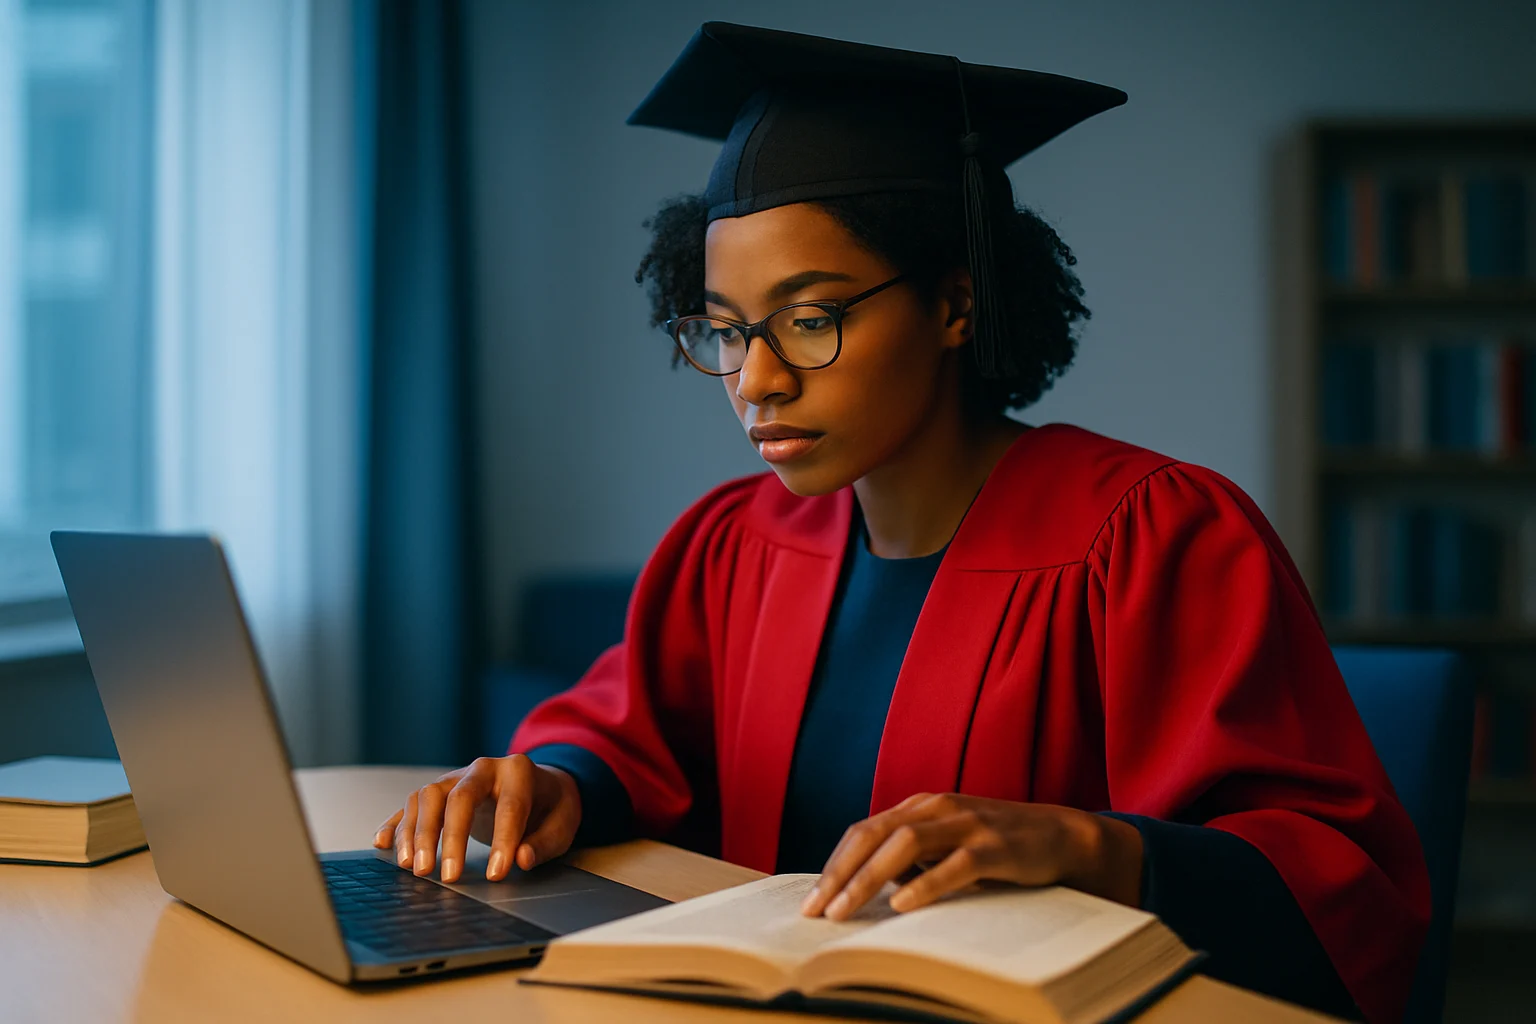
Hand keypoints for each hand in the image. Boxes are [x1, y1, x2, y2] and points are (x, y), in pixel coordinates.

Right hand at [372, 754, 580, 883]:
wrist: (540, 784)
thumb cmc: (551, 807)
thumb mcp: (563, 824)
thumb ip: (544, 842)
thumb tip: (520, 859)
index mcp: (518, 772)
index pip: (510, 806)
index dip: (503, 841)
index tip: (497, 875)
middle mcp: (483, 768)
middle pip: (458, 797)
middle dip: (450, 837)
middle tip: (446, 876)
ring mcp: (456, 776)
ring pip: (427, 797)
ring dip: (417, 833)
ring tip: (415, 868)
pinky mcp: (439, 791)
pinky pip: (410, 804)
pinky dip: (395, 824)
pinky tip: (382, 844)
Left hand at [799, 792, 1142, 920]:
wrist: (1060, 835)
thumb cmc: (996, 846)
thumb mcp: (947, 844)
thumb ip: (911, 859)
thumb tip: (868, 889)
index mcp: (921, 806)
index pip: (863, 831)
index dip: (834, 865)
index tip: (811, 902)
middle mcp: (938, 807)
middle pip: (875, 835)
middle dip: (840, 873)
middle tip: (816, 911)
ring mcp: (967, 823)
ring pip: (905, 844)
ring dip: (869, 879)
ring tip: (846, 910)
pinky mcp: (996, 846)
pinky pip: (955, 864)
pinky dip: (925, 883)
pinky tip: (902, 904)